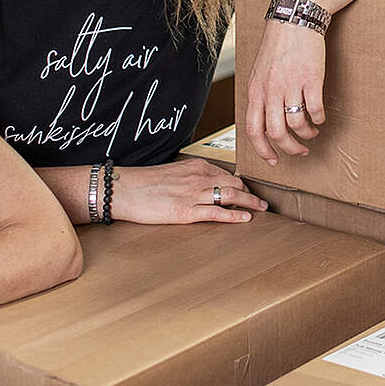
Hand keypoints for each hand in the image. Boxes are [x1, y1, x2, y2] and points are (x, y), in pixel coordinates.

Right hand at [111, 157, 267, 223]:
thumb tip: (198, 186)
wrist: (123, 189)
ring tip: (261, 210)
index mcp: (195, 166)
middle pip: (234, 184)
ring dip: (250, 203)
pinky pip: (217, 213)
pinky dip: (235, 215)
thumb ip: (188, 178)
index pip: (226, 174)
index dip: (240, 184)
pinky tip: (245, 219)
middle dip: (250, 193)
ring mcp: (193, 194)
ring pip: (231, 196)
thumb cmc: (142, 183)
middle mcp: (198, 177)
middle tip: (261, 202)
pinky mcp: (186, 212)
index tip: (248, 190)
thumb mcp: (170, 173)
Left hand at [244, 20, 327, 162]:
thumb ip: (260, 95)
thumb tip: (264, 120)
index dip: (263, 150)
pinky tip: (320, 117)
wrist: (294, 20)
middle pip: (277, 133)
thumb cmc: (278, 45)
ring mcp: (291, 85)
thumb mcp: (259, 71)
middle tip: (299, 151)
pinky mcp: (311, 79)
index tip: (272, 159)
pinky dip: (319, 119)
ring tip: (312, 132)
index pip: (253, 130)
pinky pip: (315, 110)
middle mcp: (271, 90)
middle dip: (289, 149)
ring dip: (307, 135)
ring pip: (297, 125)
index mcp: (255, 90)